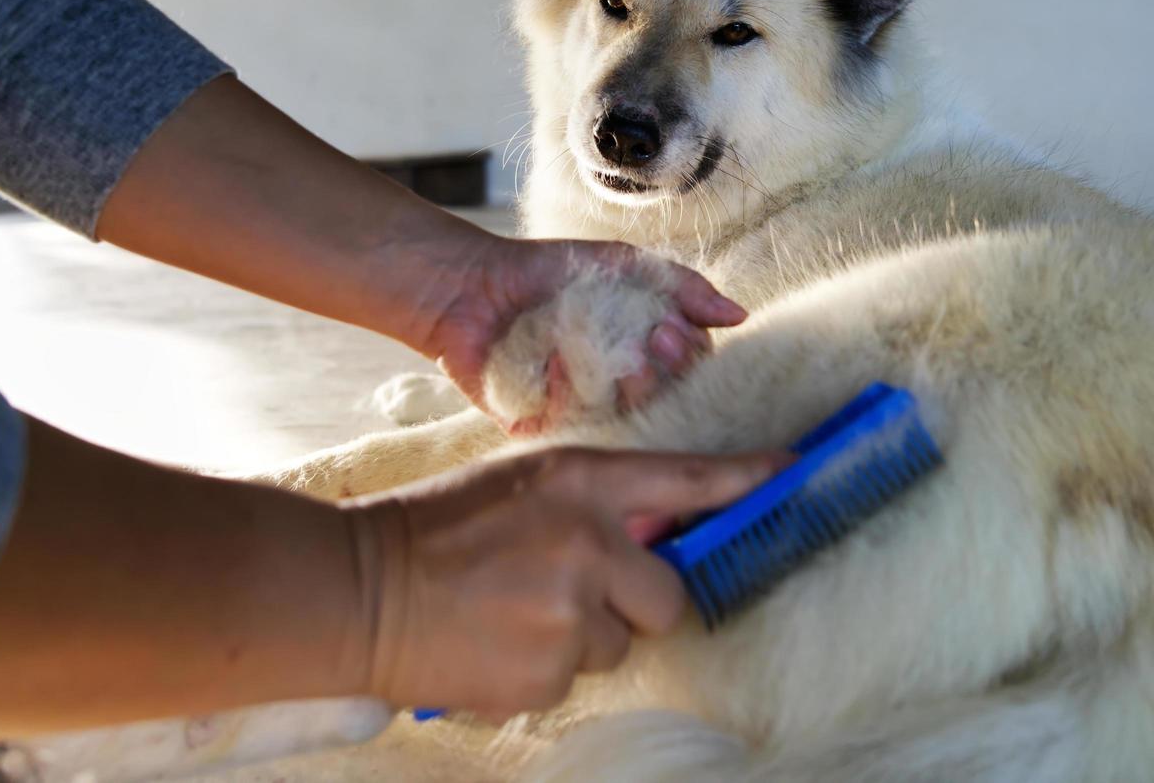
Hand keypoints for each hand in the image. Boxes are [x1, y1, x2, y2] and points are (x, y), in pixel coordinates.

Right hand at [347, 446, 789, 721]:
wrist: (360, 591)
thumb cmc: (439, 528)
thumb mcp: (521, 483)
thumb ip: (593, 501)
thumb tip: (655, 531)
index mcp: (580, 483)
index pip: (687, 479)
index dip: (748, 480)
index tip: (793, 474)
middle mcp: (589, 544)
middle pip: (669, 596)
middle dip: (635, 602)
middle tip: (575, 592)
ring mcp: (571, 614)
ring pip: (621, 643)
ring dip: (585, 637)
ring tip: (517, 615)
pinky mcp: (548, 673)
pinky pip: (578, 679)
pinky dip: (548, 668)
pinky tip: (500, 643)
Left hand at [412, 236, 746, 421]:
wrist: (475, 284)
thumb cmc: (551, 273)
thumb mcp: (626, 266)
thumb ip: (683, 287)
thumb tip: (738, 316)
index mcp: (647, 357)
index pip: (690, 373)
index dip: (688, 358)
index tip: (670, 327)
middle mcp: (622, 391)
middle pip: (668, 403)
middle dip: (667, 374)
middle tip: (650, 338)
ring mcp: (585, 412)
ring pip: (629, 422)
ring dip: (630, 389)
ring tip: (617, 355)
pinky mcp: (543, 428)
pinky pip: (574, 427)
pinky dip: (572, 394)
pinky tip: (558, 362)